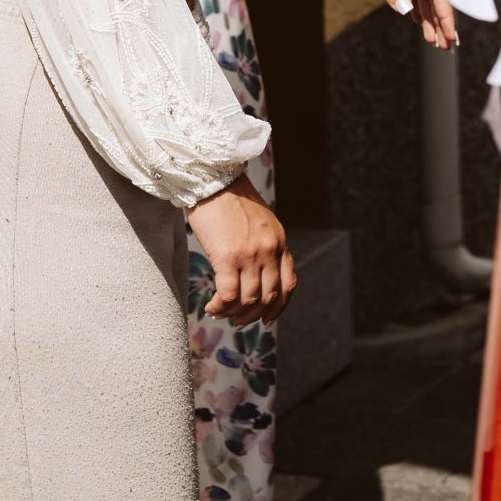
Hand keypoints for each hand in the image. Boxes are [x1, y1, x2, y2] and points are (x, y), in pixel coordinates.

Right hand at [186, 176, 293, 324]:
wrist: (213, 179)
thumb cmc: (230, 198)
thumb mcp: (260, 221)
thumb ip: (264, 245)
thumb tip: (256, 273)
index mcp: (280, 241)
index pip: (289, 284)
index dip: (279, 306)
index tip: (267, 319)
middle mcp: (270, 250)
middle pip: (269, 297)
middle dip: (254, 315)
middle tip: (239, 321)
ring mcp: (251, 255)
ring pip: (249, 300)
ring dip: (234, 314)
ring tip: (221, 313)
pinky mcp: (228, 257)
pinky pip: (228, 295)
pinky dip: (220, 307)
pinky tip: (211, 307)